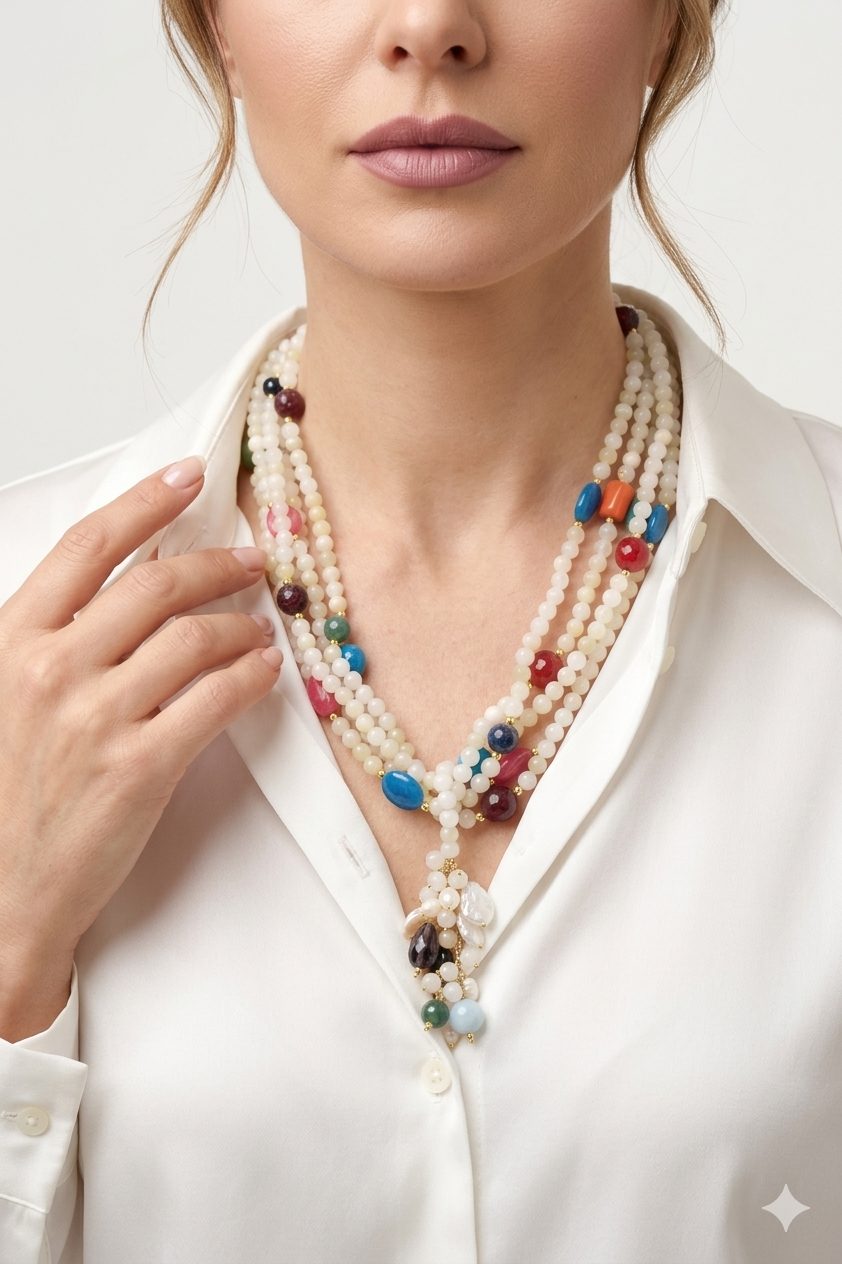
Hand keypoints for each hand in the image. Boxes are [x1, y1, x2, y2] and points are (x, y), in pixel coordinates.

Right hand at [0, 455, 282, 966]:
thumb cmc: (4, 794)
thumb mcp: (2, 694)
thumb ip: (54, 638)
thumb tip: (129, 584)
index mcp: (12, 640)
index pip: (89, 547)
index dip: (146, 501)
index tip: (189, 478)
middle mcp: (52, 668)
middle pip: (155, 585)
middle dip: (215, 563)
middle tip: (250, 560)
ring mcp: (97, 718)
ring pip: (196, 638)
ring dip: (241, 622)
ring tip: (259, 625)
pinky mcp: (140, 768)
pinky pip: (217, 700)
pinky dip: (252, 676)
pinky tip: (265, 670)